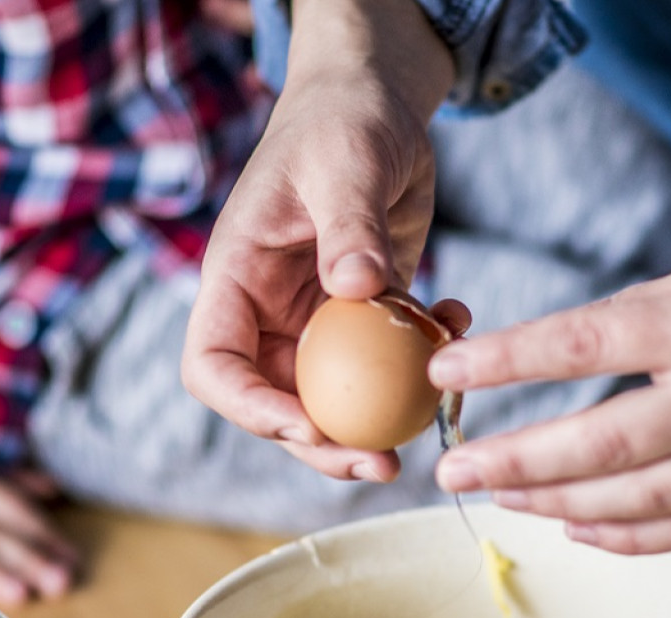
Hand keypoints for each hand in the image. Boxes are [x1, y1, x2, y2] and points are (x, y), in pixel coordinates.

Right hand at [182, 0, 454, 481]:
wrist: (375, 101)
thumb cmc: (342, 118)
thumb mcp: (344, 164)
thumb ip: (349, 225)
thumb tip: (356, 288)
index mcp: (237, 277)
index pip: (214, 365)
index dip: (250, 409)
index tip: (309, 427)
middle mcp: (270, 308)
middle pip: (278, 402)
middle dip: (325, 444)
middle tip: (384, 463)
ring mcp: (319, 316)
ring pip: (338, 395)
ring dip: (383, 413)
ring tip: (435, 407)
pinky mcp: (366, 312)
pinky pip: (389, 358)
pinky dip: (424, 356)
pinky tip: (456, 318)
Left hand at [429, 239, 670, 553]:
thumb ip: (642, 319)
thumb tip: (553, 361)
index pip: (585, 344)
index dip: (507, 361)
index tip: (448, 372)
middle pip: (600, 441)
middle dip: (514, 459)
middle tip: (452, 467)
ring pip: (638, 500)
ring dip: (556, 503)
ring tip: (502, 496)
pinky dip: (624, 536)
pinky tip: (576, 527)